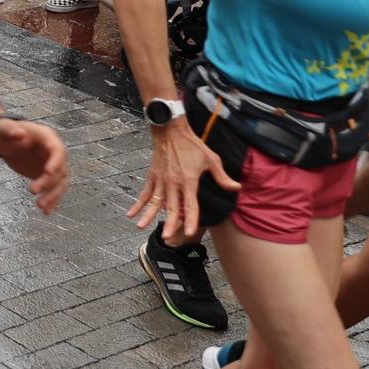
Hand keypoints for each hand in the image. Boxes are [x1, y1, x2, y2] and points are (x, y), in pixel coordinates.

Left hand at [0, 118, 68, 213]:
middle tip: (32, 191)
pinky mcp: (47, 176)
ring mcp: (52, 164)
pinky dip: (51, 200)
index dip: (55, 161)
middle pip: (59, 169)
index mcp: (47, 137)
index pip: (57, 150)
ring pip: (60, 183)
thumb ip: (10, 130)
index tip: (48, 173)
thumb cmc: (4, 132)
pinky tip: (46, 212)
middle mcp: (54, 152)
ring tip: (41, 207)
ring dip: (53, 195)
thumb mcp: (4, 129)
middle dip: (49, 182)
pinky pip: (53, 189)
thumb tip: (19, 134)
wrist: (4, 140)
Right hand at [129, 120, 236, 242]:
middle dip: (169, 223)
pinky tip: (131, 214)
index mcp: (188, 180)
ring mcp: (161, 180)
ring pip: (154, 202)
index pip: (190, 205)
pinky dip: (138, 204)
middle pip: (171, 207)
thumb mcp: (211, 159)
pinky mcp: (153, 176)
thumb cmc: (192, 145)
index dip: (190, 220)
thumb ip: (222, 176)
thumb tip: (236, 188)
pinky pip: (145, 193)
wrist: (171, 130)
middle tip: (167, 238)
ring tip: (140, 227)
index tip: (188, 233)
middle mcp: (173, 183)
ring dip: (147, 215)